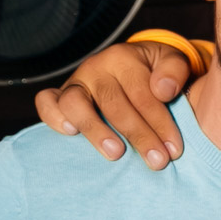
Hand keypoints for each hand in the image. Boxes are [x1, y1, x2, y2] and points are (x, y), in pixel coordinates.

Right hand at [33, 40, 194, 170]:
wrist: (131, 68)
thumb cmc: (155, 73)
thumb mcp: (173, 63)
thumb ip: (175, 72)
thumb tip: (163, 90)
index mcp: (125, 58)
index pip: (143, 93)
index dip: (160, 123)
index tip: (174, 149)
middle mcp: (97, 67)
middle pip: (114, 104)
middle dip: (138, 135)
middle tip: (157, 162)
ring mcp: (76, 81)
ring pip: (76, 103)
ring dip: (95, 130)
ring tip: (116, 154)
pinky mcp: (59, 96)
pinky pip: (46, 102)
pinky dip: (53, 117)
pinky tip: (71, 134)